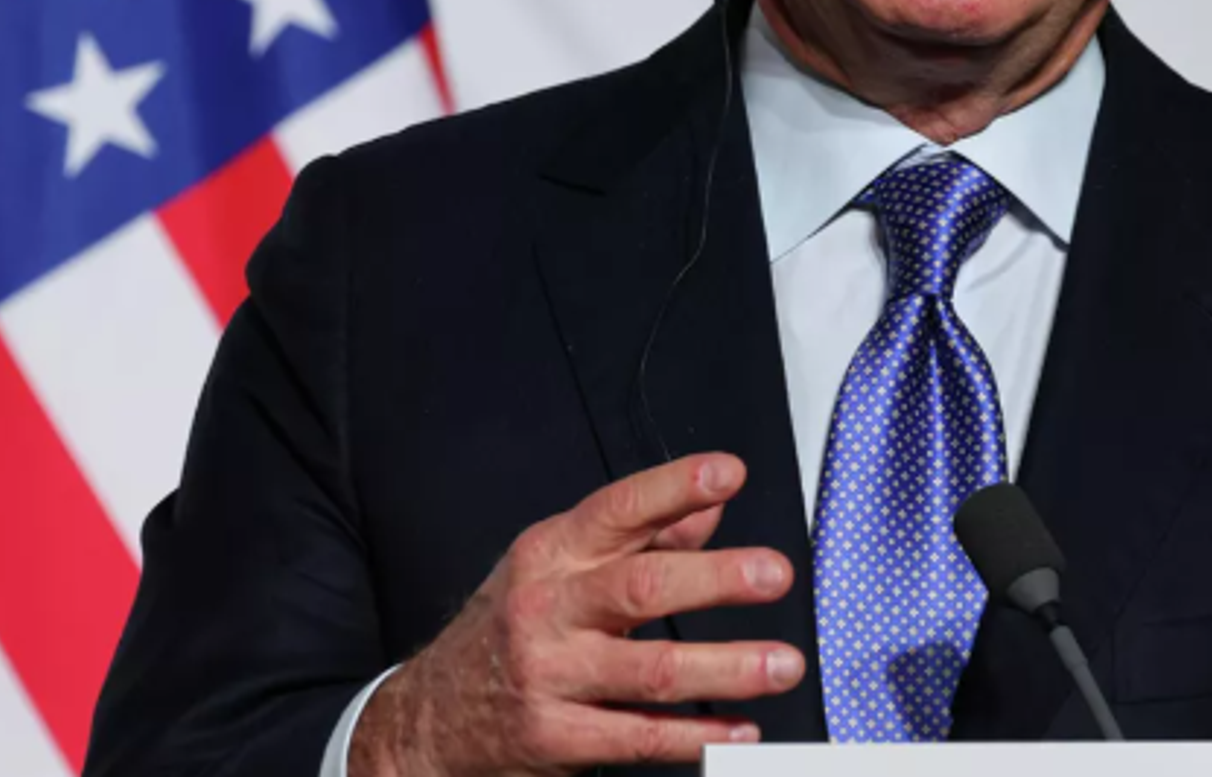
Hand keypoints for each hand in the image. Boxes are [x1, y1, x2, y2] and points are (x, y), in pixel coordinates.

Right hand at [349, 453, 803, 774]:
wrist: (428, 716)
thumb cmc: (511, 625)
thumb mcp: (560, 565)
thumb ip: (639, 536)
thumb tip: (709, 508)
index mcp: (553, 552)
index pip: (619, 508)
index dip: (675, 487)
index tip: (730, 473)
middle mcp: (549, 607)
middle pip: (642, 586)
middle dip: (716, 578)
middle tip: (775, 573)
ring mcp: (550, 675)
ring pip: (650, 671)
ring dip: (726, 668)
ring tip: (783, 665)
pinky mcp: (555, 738)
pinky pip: (637, 738)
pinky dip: (696, 736)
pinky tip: (740, 731)